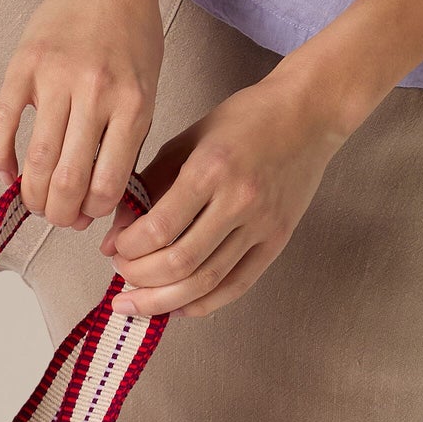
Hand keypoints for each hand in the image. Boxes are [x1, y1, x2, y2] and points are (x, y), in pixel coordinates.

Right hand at [0, 0, 164, 228]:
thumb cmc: (132, 35)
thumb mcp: (146, 91)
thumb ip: (124, 141)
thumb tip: (96, 196)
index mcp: (132, 105)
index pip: (105, 185)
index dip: (91, 213)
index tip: (86, 215)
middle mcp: (95, 94)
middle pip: (66, 181)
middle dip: (58, 214)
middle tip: (57, 217)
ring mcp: (56, 79)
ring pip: (35, 163)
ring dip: (30, 195)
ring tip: (33, 201)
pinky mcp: (24, 66)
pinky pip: (1, 126)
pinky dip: (0, 159)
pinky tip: (7, 172)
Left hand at [101, 59, 351, 318]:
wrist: (308, 113)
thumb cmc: (244, 120)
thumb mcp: (187, 140)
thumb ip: (149, 185)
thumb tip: (115, 235)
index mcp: (211, 169)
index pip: (159, 228)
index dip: (128, 249)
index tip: (114, 248)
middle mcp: (239, 201)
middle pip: (179, 263)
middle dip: (139, 277)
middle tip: (121, 274)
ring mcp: (262, 225)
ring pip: (206, 282)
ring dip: (163, 301)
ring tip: (138, 302)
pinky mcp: (277, 240)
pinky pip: (236, 286)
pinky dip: (202, 304)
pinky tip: (177, 308)